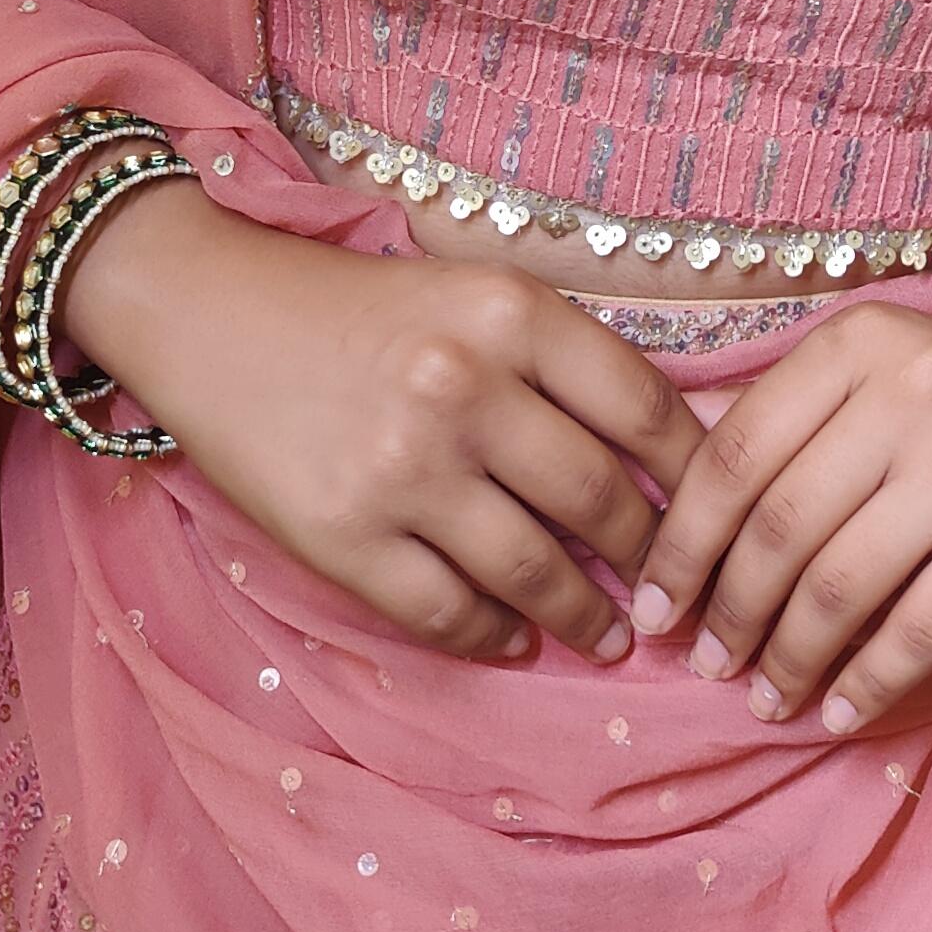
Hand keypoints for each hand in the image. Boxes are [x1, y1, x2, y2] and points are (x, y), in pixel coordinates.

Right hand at [61, 185, 707, 668]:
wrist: (210, 314)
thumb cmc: (358, 306)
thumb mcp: (473, 292)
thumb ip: (560, 357)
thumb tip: (668, 449)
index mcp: (510, 313)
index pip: (644, 407)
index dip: (698, 475)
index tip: (721, 514)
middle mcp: (464, 387)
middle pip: (599, 498)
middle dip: (652, 558)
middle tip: (677, 593)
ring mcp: (403, 469)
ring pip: (534, 571)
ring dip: (588, 616)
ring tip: (613, 635)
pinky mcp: (344, 537)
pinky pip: (446, 612)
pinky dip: (494, 637)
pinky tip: (516, 639)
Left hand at [624, 300, 931, 738]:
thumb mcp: (880, 365)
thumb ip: (788, 414)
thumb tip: (670, 494)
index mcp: (857, 342)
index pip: (736, 452)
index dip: (682, 539)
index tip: (654, 600)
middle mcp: (908, 392)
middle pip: (780, 527)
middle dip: (729, 610)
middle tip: (705, 661)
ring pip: (840, 587)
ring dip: (788, 658)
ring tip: (764, 697)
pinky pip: (918, 631)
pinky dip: (866, 685)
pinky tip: (837, 712)